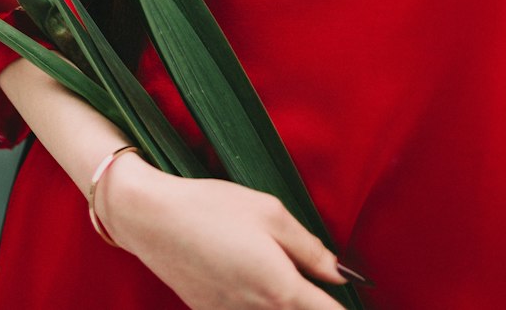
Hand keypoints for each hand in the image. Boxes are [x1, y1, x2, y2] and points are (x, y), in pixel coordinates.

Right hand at [100, 156, 346, 309]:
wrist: (151, 220)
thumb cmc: (212, 206)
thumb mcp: (269, 211)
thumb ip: (310, 247)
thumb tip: (340, 273)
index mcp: (281, 288)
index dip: (346, 305)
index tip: (353, 293)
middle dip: (314, 302)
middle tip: (315, 279)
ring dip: (285, 302)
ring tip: (280, 273)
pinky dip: (258, 302)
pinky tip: (249, 276)